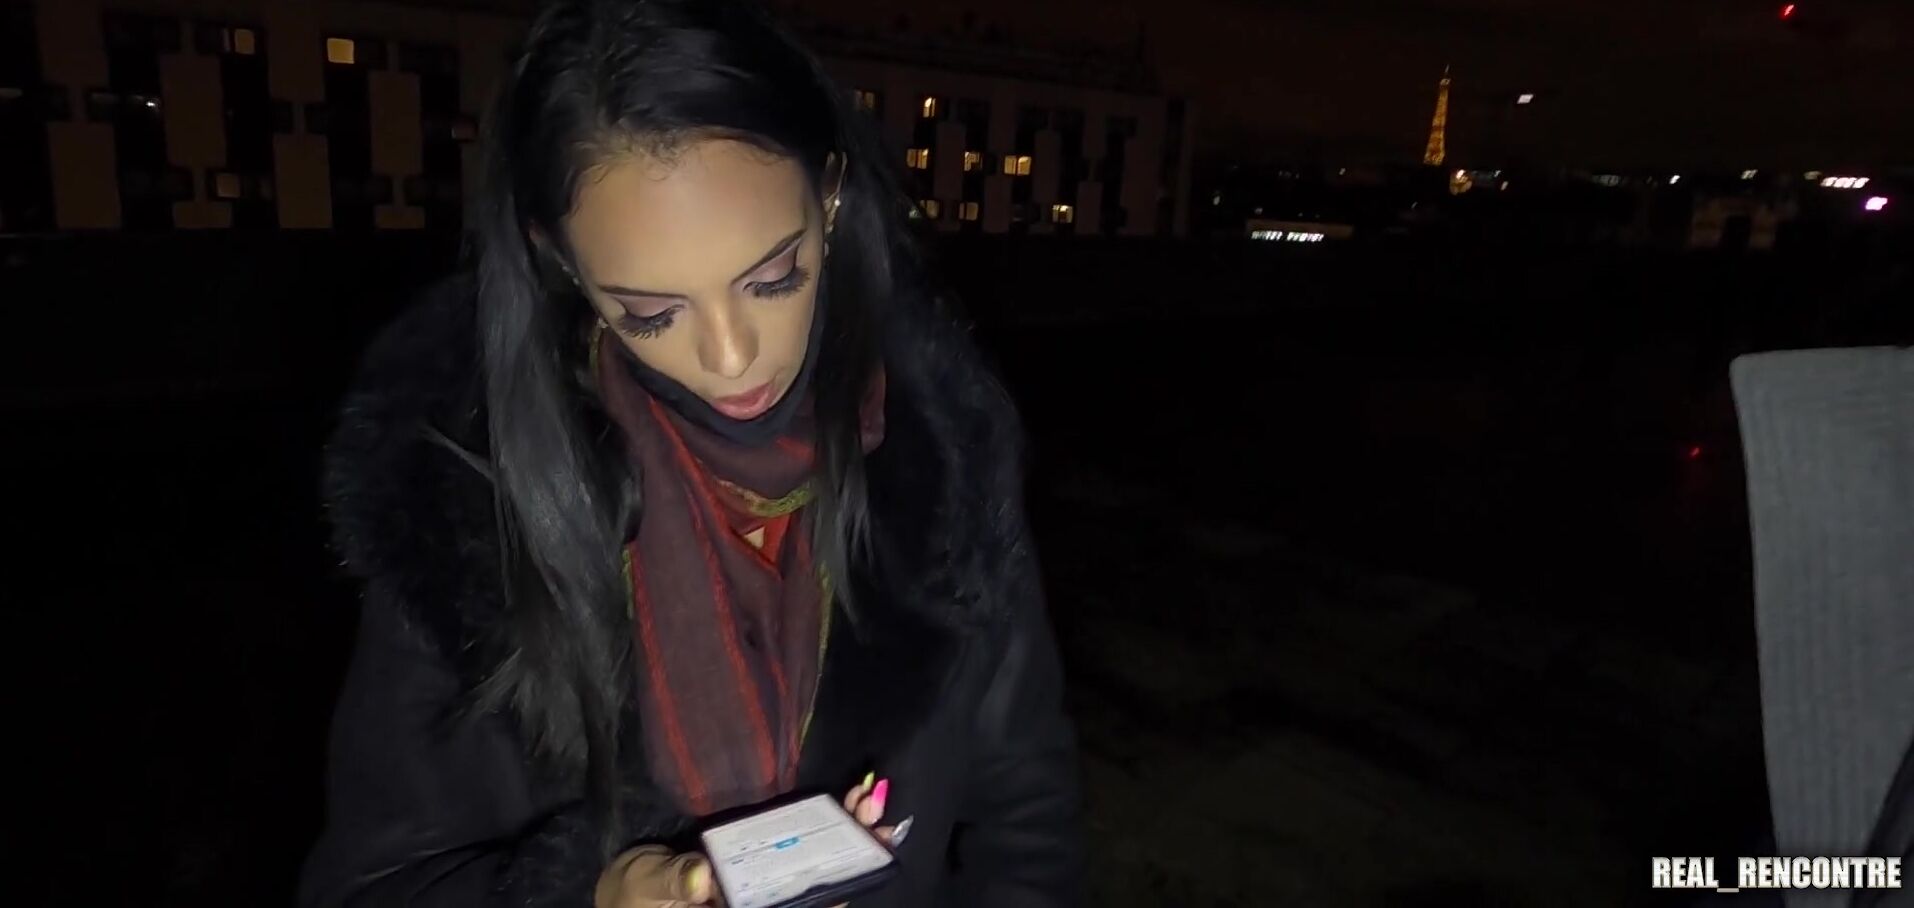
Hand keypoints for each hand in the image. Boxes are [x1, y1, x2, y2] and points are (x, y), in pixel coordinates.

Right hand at [594, 777, 906, 907]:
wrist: (630, 888)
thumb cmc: (636, 895)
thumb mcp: (650, 886)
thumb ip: (674, 881)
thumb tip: (702, 876)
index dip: (824, 899)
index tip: (849, 881)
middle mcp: (762, 903)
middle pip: (816, 888)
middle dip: (849, 857)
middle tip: (877, 823)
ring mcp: (766, 884)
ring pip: (817, 865)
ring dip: (846, 835)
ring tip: (870, 801)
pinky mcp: (764, 861)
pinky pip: (803, 844)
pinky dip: (828, 822)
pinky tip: (850, 799)